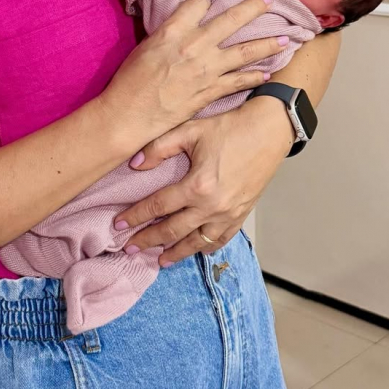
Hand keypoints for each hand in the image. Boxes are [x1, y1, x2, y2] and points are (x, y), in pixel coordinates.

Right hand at [101, 0, 286, 143]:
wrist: (129, 114)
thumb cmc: (130, 81)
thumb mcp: (145, 46)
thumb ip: (167, 33)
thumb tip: (179, 27)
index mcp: (173, 30)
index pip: (199, 4)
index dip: (206, 3)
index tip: (211, 5)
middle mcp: (194, 45)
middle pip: (231, 19)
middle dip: (254, 7)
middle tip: (270, 1)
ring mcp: (206, 69)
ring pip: (245, 50)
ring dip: (268, 43)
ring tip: (286, 39)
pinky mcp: (210, 91)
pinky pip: (240, 80)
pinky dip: (255, 76)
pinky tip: (266, 73)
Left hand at [113, 97, 293, 264]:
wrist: (269, 131)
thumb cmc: (230, 127)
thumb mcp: (190, 130)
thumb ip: (159, 148)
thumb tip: (135, 165)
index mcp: (197, 185)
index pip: (158, 206)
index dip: (135, 216)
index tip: (119, 225)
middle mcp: (212, 206)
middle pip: (173, 230)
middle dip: (148, 240)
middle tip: (129, 248)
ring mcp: (229, 214)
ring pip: (196, 243)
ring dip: (175, 253)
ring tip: (158, 260)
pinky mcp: (242, 216)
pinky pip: (220, 240)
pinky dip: (205, 249)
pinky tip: (195, 251)